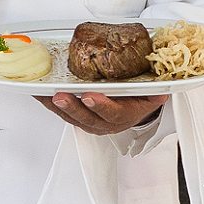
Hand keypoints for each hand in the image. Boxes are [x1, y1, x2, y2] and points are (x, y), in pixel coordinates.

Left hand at [40, 91, 165, 134]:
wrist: (138, 107)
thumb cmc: (142, 96)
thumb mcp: (154, 90)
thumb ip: (157, 86)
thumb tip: (165, 80)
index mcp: (126, 115)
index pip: (114, 113)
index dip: (102, 106)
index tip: (90, 96)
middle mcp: (107, 123)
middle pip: (88, 118)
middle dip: (72, 107)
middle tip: (60, 96)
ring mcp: (92, 122)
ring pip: (72, 117)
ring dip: (56, 107)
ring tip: (43, 94)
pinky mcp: (79, 118)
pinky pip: (63, 113)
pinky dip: (49, 103)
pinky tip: (38, 93)